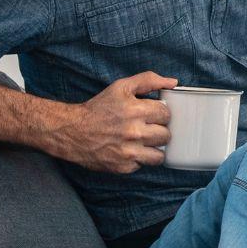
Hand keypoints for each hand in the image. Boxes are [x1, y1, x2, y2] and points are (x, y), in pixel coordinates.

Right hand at [37, 71, 176, 172]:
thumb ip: (148, 80)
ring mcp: (129, 152)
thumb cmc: (98, 108)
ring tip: (141, 142)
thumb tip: (174, 83)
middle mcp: (134, 132)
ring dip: (153, 148)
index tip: (151, 115)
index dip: (159, 114)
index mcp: (135, 110)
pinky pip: (143, 165)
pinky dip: (138, 159)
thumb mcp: (120, 87)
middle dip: (158, 130)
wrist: (72, 132)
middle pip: (166, 135)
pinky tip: (128, 150)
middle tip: (145, 128)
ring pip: (160, 155)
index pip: (166, 114)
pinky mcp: (124, 167)